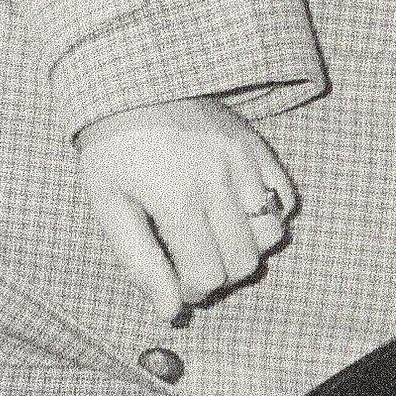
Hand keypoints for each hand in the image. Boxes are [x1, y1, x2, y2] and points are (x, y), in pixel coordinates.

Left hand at [73, 99, 296, 318]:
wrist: (130, 83)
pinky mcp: (255, 144)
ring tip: (215, 240)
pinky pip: (284, 198)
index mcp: (178, 198)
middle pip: (244, 263)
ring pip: (271, 235)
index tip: (175, 283)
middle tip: (192, 263)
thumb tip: (170, 312)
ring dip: (246, 250)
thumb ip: (142, 264)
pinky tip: (236, 213)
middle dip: (220, 277)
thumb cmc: (112, 151)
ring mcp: (242, 158)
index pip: (208, 276)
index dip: (192, 292)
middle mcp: (218, 178)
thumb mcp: (111, 209)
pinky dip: (268, 216)